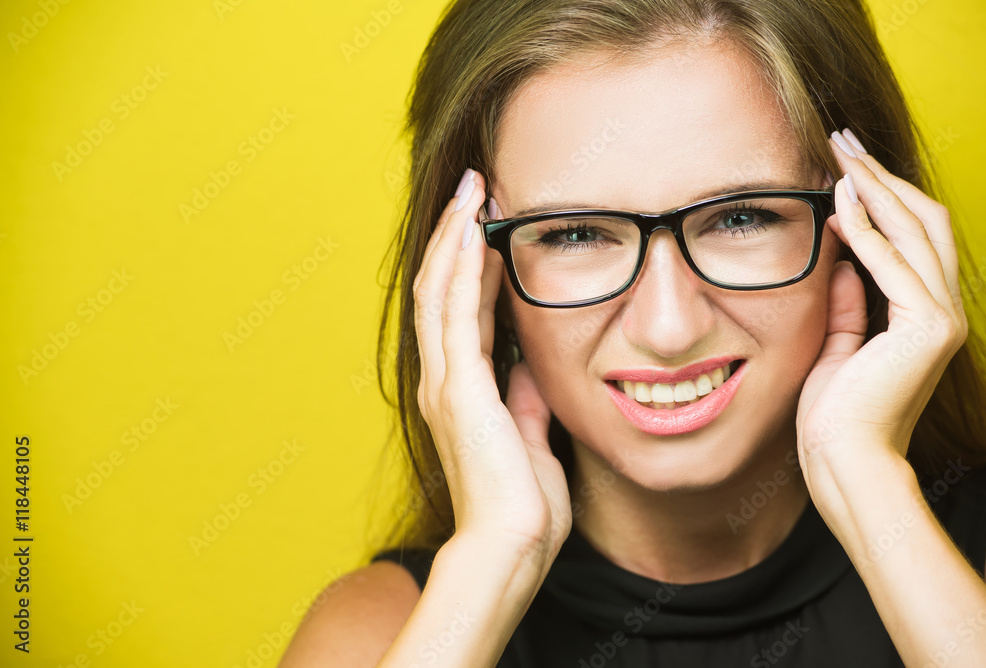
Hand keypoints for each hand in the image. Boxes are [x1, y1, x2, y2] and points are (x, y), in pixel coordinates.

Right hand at [412, 168, 571, 563]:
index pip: (459, 310)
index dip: (470, 262)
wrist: (511, 548)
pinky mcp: (461, 390)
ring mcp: (447, 384)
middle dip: (455, 234)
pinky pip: (457, 315)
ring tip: (470, 192)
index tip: (487, 222)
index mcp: (461, 392)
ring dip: (455, 238)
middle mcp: (445, 381)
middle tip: (472, 186)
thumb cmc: (522, 506)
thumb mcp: (532, 437)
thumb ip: (525, 397)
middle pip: (441, 289)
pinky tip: (474, 233)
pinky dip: (464, 270)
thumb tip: (530, 363)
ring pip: (441, 291)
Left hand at [794, 129, 967, 517]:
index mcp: (925, 315)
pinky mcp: (925, 328)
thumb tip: (845, 263)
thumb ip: (850, 305)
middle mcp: (943, 310)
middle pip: (924, 221)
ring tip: (841, 154)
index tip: (845, 166)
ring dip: (876, 187)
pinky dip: (868, 228)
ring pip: (916, 231)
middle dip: (882, 176)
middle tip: (843, 141)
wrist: (845, 461)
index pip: (913, 238)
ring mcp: (940, 318)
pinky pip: (894, 263)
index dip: (882, 196)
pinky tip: (841, 201)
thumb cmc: (837, 415)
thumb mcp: (840, 347)